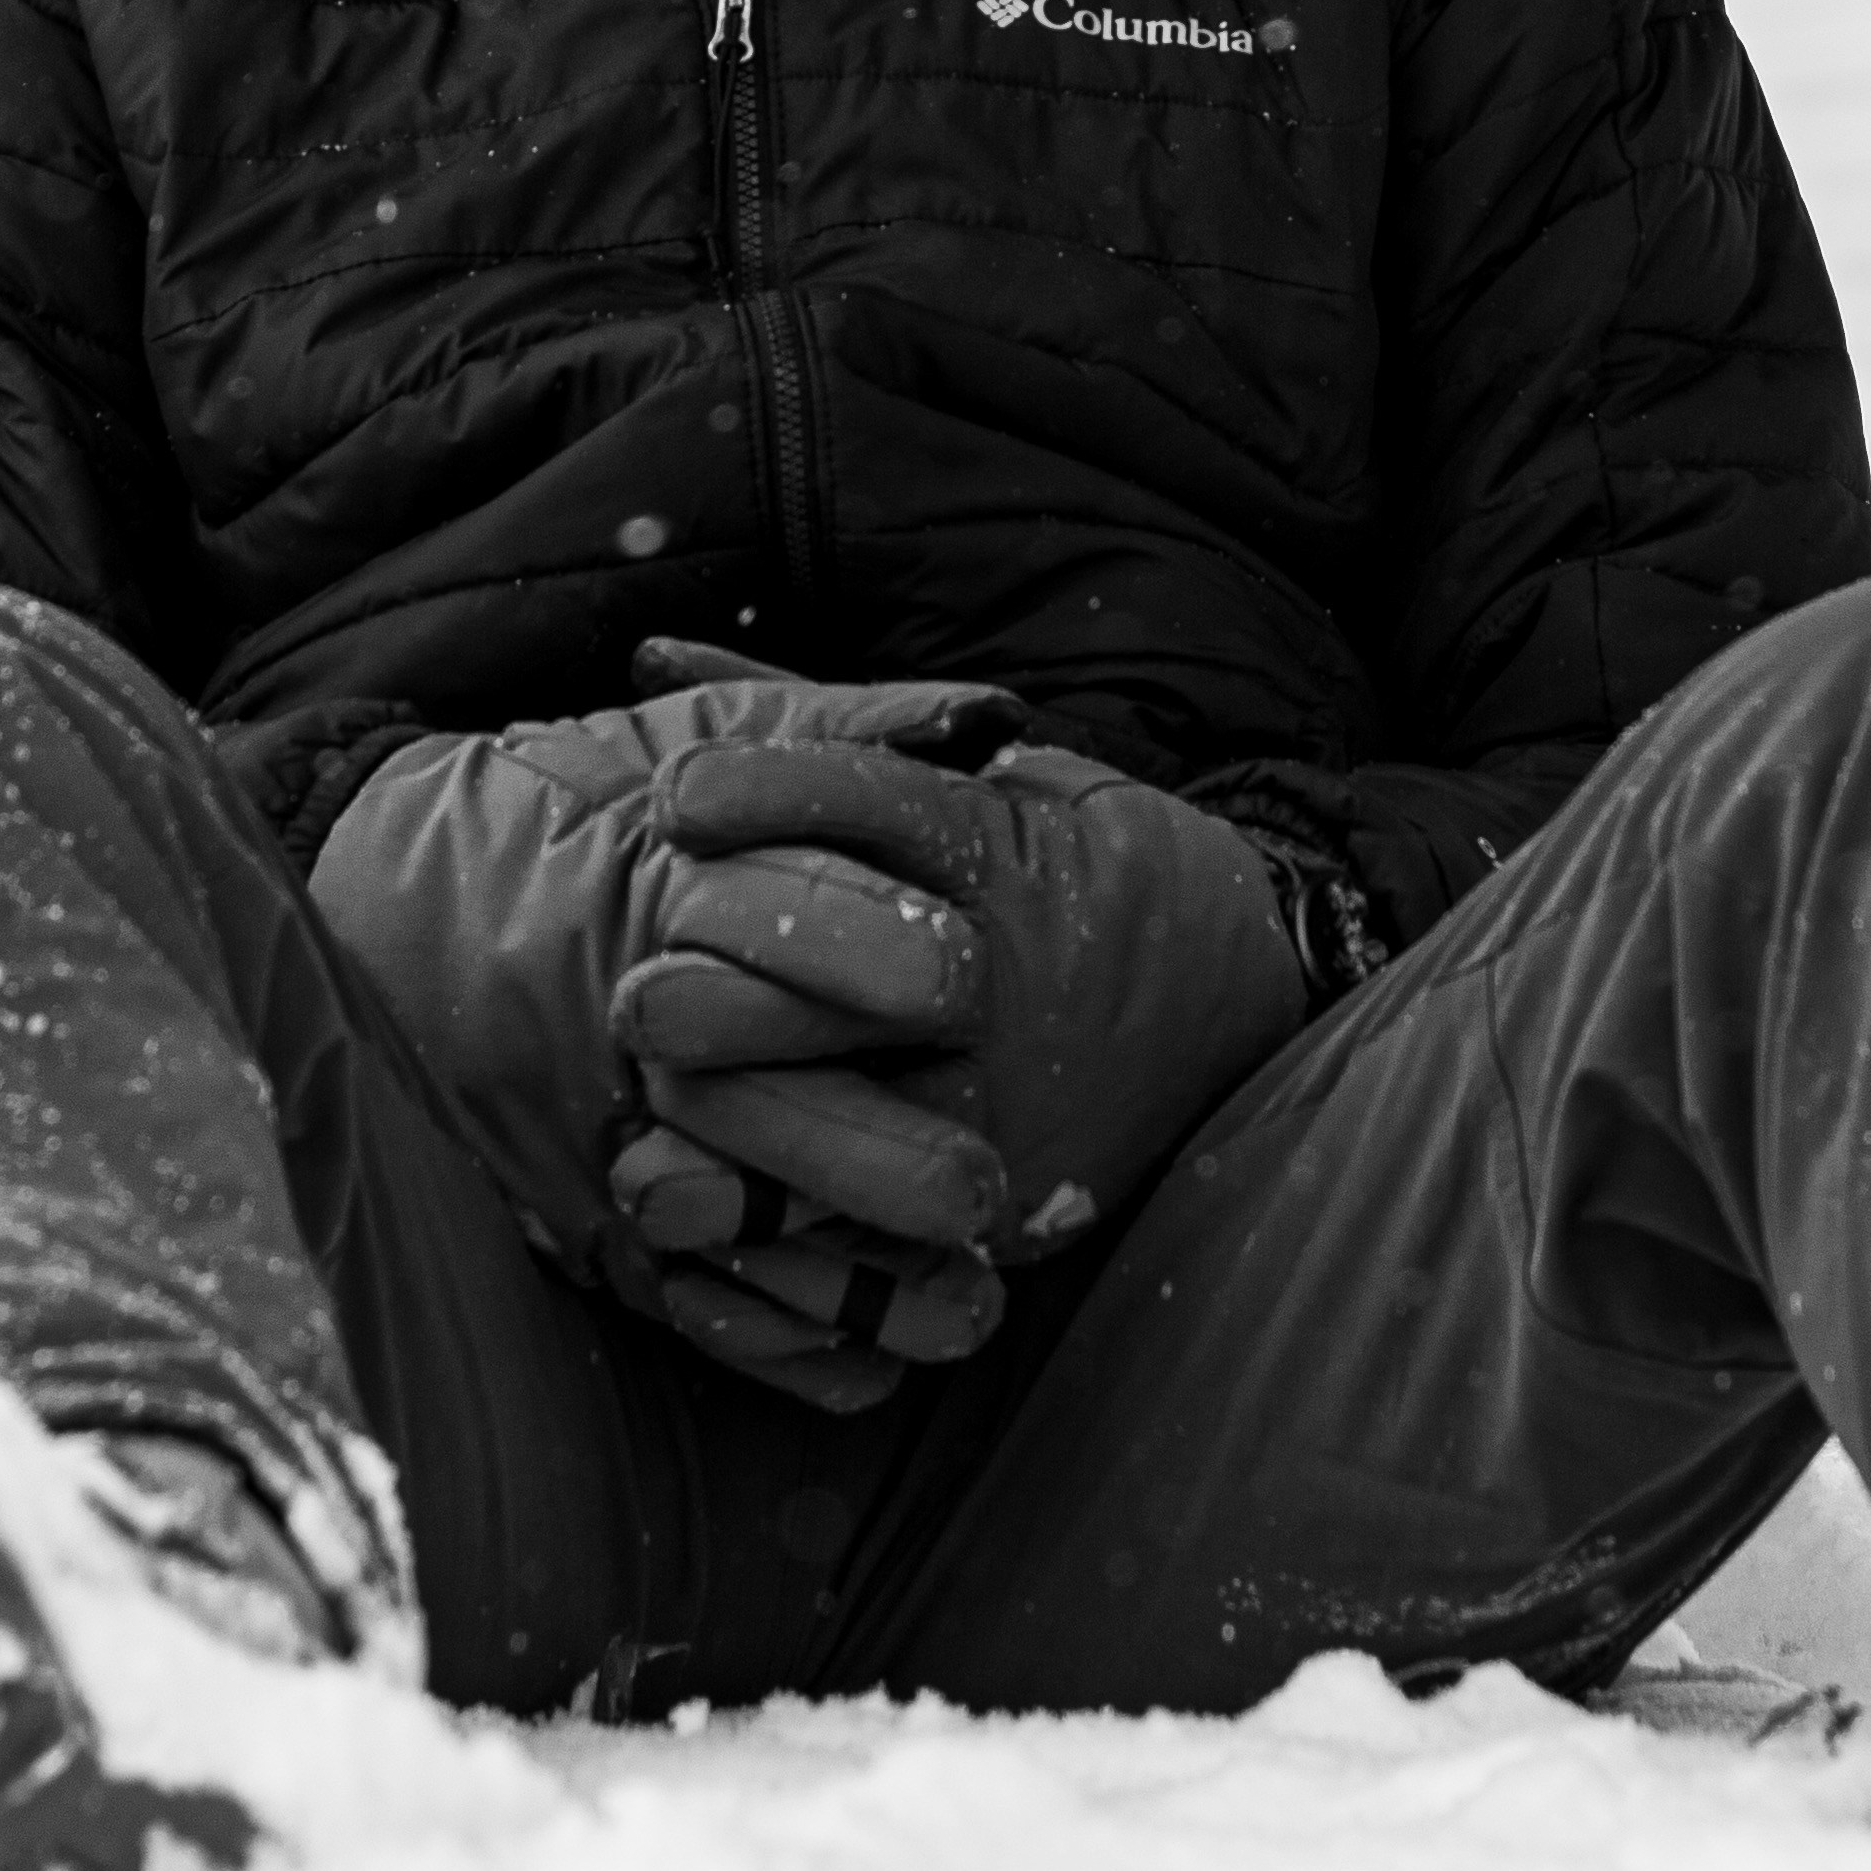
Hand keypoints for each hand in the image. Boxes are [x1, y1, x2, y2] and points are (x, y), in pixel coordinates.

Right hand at [306, 674, 1032, 1409]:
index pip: (810, 937)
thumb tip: (987, 725)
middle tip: (991, 1194)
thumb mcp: (695, 735)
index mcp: (674, 896)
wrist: (380, 890)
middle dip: (898, 1163)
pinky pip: (690, 1307)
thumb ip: (837, 730)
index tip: (970, 980)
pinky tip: (877, 1362)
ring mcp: (597, 1134)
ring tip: (976, 1308)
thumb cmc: (562, 801)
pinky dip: (785, 1348)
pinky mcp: (574, 1216)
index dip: (903, 963)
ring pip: (750, 1236)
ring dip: (868, 1287)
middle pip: (787, 1113)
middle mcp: (637, 1029)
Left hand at [599, 651, 1306, 1273]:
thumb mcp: (973, 766)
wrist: (1238, 986)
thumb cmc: (1068, 855)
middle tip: (633, 995)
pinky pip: (873, 1223)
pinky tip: (693, 1198)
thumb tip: (645, 647)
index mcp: (992, 844)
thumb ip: (807, 715)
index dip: (762, 790)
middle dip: (715, 988)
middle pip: (834, 974)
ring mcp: (1002, 1088)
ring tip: (640, 1108)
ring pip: (842, 1115)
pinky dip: (775, 1219)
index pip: (869, 800)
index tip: (673, 797)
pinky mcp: (1007, 1191)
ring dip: (729, 1116)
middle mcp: (995, 965)